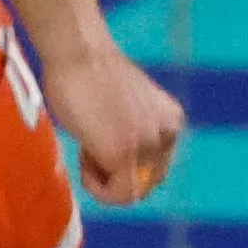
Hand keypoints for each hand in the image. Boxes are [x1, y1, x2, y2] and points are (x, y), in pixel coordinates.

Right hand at [37, 33, 186, 206]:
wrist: (78, 53)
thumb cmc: (85, 72)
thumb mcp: (121, 107)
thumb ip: (129, 131)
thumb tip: (114, 156)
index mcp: (170, 123)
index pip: (155, 165)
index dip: (124, 164)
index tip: (99, 144)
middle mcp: (167, 136)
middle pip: (148, 182)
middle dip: (116, 177)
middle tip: (90, 151)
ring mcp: (147, 147)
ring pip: (133, 192)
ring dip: (105, 181)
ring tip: (86, 150)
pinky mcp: (123, 155)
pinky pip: (117, 194)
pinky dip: (96, 186)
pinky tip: (83, 155)